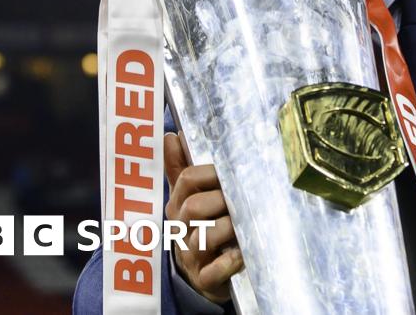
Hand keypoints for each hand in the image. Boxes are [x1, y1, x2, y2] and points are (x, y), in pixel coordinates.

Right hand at [164, 132, 243, 304]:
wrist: (204, 275)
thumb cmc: (200, 228)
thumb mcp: (189, 198)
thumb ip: (181, 169)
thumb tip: (171, 136)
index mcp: (179, 206)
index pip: (186, 180)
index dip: (210, 172)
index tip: (229, 171)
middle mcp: (181, 230)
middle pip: (193, 207)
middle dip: (219, 200)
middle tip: (240, 198)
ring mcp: (192, 256)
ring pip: (203, 238)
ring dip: (227, 227)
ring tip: (244, 224)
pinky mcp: (205, 279)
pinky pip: (214, 271)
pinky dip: (229, 263)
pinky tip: (242, 254)